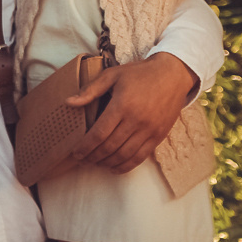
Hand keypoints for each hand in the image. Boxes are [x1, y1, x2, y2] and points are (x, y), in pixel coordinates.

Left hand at [67, 52, 197, 173]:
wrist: (173, 75)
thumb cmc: (140, 73)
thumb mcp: (113, 75)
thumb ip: (90, 90)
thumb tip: (68, 102)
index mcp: (122, 105)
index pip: (99, 133)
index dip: (85, 147)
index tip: (75, 153)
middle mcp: (136, 120)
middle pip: (110, 147)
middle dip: (93, 157)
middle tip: (82, 160)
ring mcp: (149, 130)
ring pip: (124, 155)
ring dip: (107, 163)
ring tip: (95, 163)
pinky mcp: (158, 136)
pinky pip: (140, 157)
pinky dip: (125, 166)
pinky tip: (114, 167)